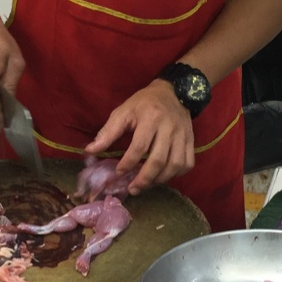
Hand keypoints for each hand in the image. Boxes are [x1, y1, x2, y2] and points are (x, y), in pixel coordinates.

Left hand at [86, 80, 194, 194]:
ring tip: (146, 185)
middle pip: (159, 160)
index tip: (118, 173)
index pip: (140, 146)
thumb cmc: (143, 103)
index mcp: (150, 118)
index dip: (128, 163)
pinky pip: (187, 164)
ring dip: (160, 180)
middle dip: (144, 179)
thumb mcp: (123, 112)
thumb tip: (90, 151)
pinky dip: (176, 175)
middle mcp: (169, 128)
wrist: (173, 92)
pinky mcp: (191, 141)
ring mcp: (183, 135)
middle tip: (133, 189)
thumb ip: (107, 133)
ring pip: (175, 165)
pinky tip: (163, 177)